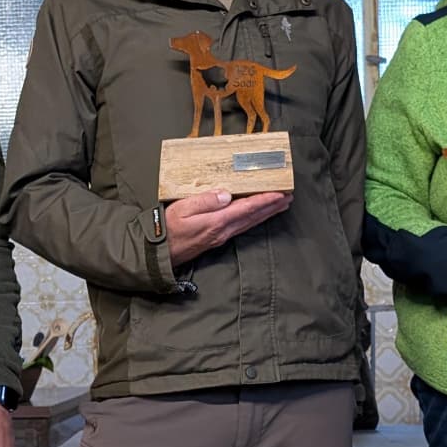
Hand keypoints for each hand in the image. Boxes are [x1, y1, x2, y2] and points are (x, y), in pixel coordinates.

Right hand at [166, 190, 292, 269]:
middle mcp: (223, 231)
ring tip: (280, 204)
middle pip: (253, 217)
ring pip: (250, 223)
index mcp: (216, 222)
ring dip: (266, 213)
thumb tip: (225, 194)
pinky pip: (242, 227)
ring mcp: (221, 236)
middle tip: (288, 197)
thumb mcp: (182, 209)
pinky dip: (254, 219)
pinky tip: (258, 215)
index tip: (280, 193)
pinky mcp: (217, 238)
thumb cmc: (167, 229)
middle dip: (272, 206)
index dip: (265, 200)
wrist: (158, 252)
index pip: (246, 208)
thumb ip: (204, 201)